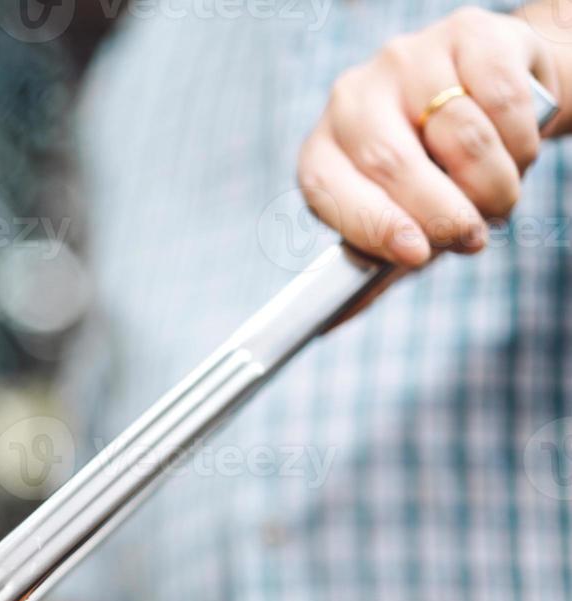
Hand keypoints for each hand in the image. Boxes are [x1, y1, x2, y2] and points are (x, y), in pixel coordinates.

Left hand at [298, 6, 561, 266]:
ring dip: (492, 183)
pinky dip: (520, 142)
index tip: (417, 253)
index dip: (374, 226)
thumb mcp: (404, 219)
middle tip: (472, 237)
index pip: (331, 191)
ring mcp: (405, 60)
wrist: (498, 98)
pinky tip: (515, 150)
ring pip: (459, 136)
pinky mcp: (464, 35)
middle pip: (391, 163)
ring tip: (496, 194)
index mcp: (324, 152)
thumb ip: (376, 266)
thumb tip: (333, 321)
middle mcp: (352, 99)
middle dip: (442, 214)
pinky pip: (502, 101)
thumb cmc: (440, 173)